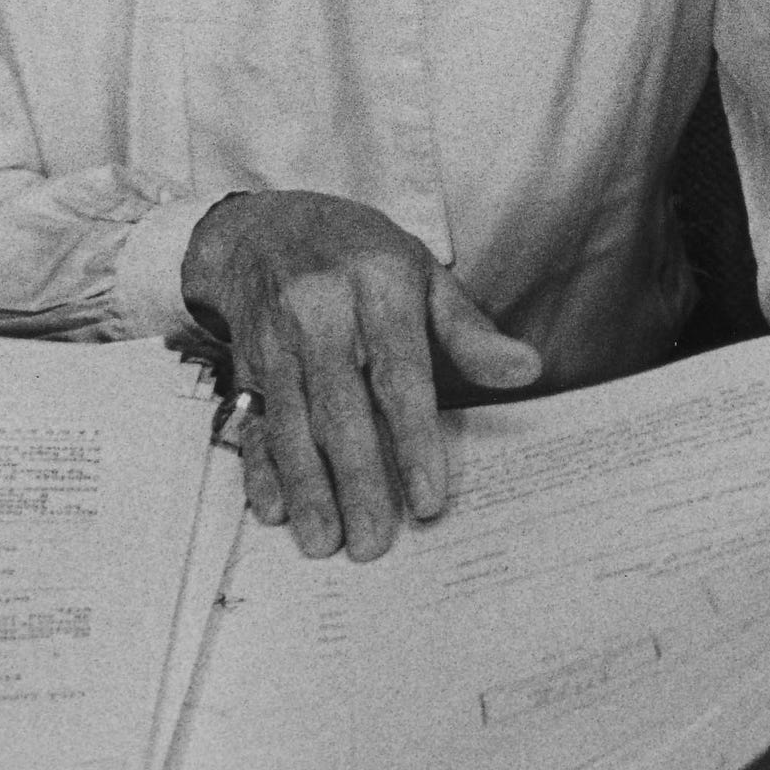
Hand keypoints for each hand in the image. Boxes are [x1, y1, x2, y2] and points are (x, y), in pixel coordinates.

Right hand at [184, 192, 540, 560]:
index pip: (398, 371)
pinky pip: (252, 418)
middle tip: (373, 542)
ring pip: (291, 420)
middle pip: (339, 405)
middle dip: (355, 478)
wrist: (262, 227)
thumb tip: (525, 369)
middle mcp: (319, 310)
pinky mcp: (244, 362)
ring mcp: (275, 338)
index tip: (428, 499)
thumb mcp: (421, 272)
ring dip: (305, 485)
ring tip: (325, 541)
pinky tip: (272, 508)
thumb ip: (468, 330)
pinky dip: (259, 466)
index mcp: (376, 284)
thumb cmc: (359, 256)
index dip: (412, 438)